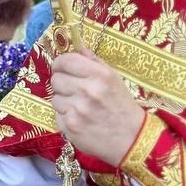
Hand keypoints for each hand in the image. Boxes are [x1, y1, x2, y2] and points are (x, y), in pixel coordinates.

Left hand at [50, 49, 144, 164]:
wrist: (130, 138)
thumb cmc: (121, 106)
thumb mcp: (114, 79)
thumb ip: (94, 62)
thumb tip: (77, 46)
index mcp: (100, 75)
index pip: (66, 60)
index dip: (60, 64)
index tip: (62, 68)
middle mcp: (88, 90)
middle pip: (56, 79)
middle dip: (62, 83)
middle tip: (75, 90)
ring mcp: (77, 109)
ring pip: (54, 98)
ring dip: (64, 101)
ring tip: (80, 107)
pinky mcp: (70, 126)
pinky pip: (57, 114)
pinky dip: (65, 116)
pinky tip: (79, 119)